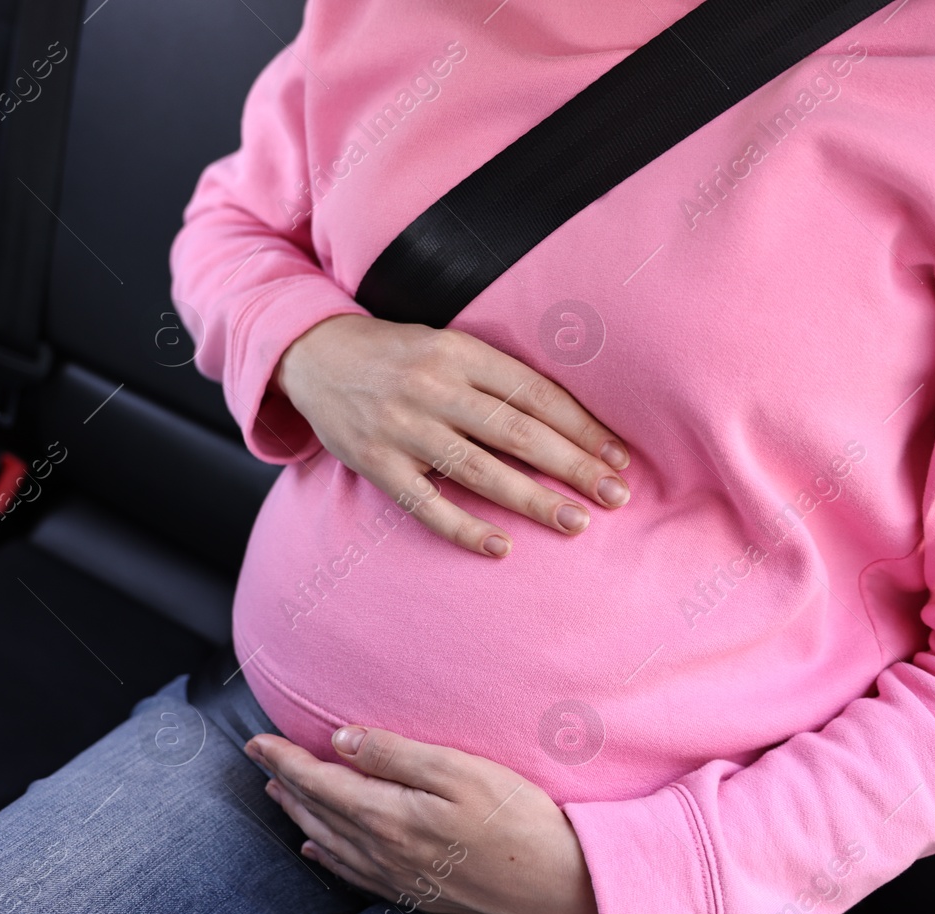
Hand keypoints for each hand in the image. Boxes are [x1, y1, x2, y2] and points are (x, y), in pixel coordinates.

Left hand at [244, 725, 600, 913]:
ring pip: (328, 842)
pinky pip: (351, 873)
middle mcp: (382, 851)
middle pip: (316, 812)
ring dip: (299, 815)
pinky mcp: (415, 893)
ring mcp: (397, 877)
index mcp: (388, 816)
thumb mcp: (458, 769)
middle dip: (284, 781)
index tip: (257, 739)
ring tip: (279, 792)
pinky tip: (316, 850)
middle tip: (259, 756)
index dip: (284, 759)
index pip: (319, 782)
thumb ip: (395, 754)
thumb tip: (339, 740)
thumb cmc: (516, 817)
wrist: (558, 882)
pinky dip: (326, 856)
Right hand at [271, 313, 632, 557]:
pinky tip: (502, 548)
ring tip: (576, 523)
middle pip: (517, 432)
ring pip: (479, 470)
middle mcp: (432, 387)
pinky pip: (426, 504)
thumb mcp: (447, 344)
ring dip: (532, 500)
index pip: (535, 392)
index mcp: (458, 352)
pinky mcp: (375, 463)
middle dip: (573, 466)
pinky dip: (464, 529)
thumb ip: (497, 376)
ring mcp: (401, 428)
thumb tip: (570, 420)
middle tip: (617, 495)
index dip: (582, 426)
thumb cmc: (398, 355)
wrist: (315, 355)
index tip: (619, 456)